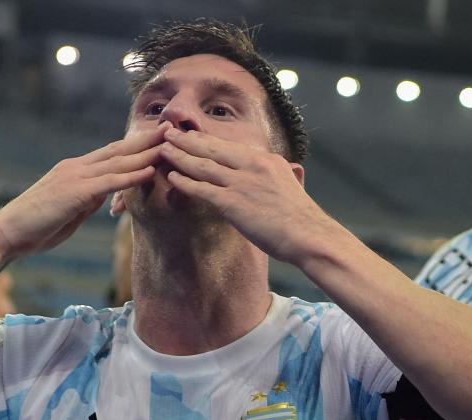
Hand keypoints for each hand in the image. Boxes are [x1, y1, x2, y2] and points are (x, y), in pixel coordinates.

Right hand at [0, 124, 168, 258]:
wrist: (6, 233)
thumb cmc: (35, 228)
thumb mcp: (69, 212)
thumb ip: (87, 200)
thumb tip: (104, 196)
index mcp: (75, 171)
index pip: (112, 154)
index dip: (137, 145)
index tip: (158, 138)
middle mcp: (76, 167)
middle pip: (119, 150)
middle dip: (147, 140)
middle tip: (173, 129)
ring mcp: (75, 177)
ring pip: (118, 162)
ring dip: (147, 153)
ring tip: (170, 144)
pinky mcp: (75, 192)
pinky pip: (109, 182)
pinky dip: (131, 175)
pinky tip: (150, 170)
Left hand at [159, 127, 324, 263]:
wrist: (309, 236)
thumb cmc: (303, 219)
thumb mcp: (297, 187)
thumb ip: (289, 175)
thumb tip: (295, 170)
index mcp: (267, 160)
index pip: (230, 146)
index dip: (207, 139)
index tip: (190, 134)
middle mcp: (253, 165)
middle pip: (212, 148)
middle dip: (187, 140)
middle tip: (167, 132)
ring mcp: (242, 183)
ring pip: (203, 165)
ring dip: (179, 156)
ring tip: (162, 149)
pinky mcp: (233, 203)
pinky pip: (202, 189)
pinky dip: (184, 182)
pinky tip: (171, 177)